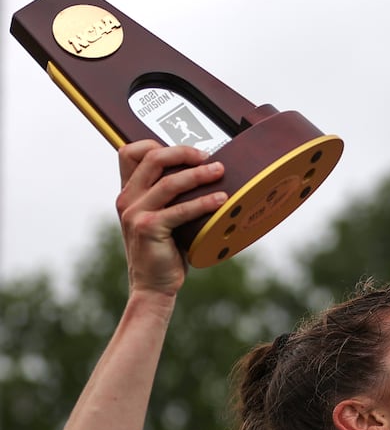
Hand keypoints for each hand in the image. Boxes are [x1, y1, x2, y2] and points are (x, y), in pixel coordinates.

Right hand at [115, 141, 227, 295]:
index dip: (158, 144)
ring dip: (199, 175)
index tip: (190, 152)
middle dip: (184, 152)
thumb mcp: (164, 217)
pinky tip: (222, 200)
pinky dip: (204, 203)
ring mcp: (135, 213)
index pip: (130, 152)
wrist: (152, 285)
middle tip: (209, 157)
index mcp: (129, 192)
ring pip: (169, 182)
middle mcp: (127, 198)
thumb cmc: (165, 250)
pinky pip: (180, 210)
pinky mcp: (148, 228)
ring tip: (220, 172)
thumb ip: (171, 197)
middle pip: (153, 159)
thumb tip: (207, 173)